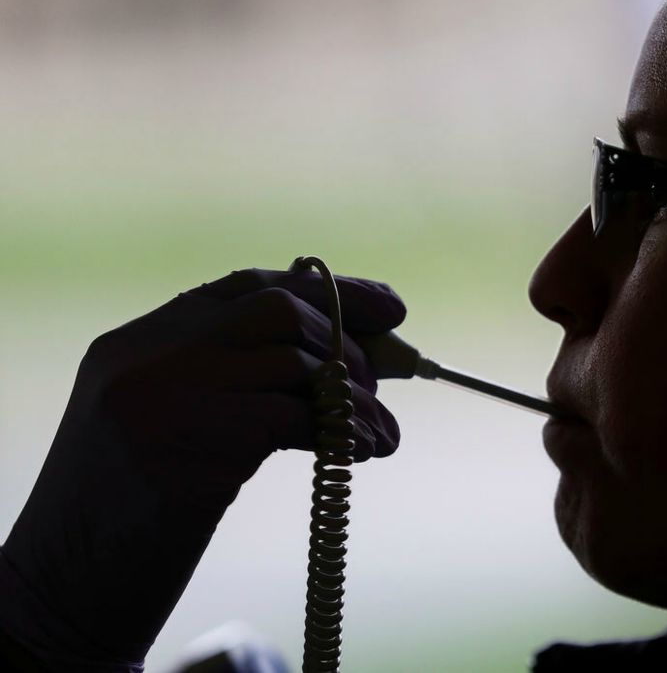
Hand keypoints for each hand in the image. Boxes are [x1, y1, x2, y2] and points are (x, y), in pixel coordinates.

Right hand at [0, 268, 404, 669]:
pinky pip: (293, 416)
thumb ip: (245, 382)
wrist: (64, 591)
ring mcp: (163, 394)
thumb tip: (361, 364)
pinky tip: (362, 454)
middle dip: (345, 346)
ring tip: (380, 436)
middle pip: (277, 310)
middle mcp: (147, 353)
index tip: (390, 307)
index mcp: (140, 340)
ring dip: (355, 398)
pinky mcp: (190, 445)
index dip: (330, 292)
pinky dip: (342, 432)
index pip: (248, 287)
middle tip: (375, 393)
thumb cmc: (135, 514)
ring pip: (292, 360)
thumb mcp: (179, 425)